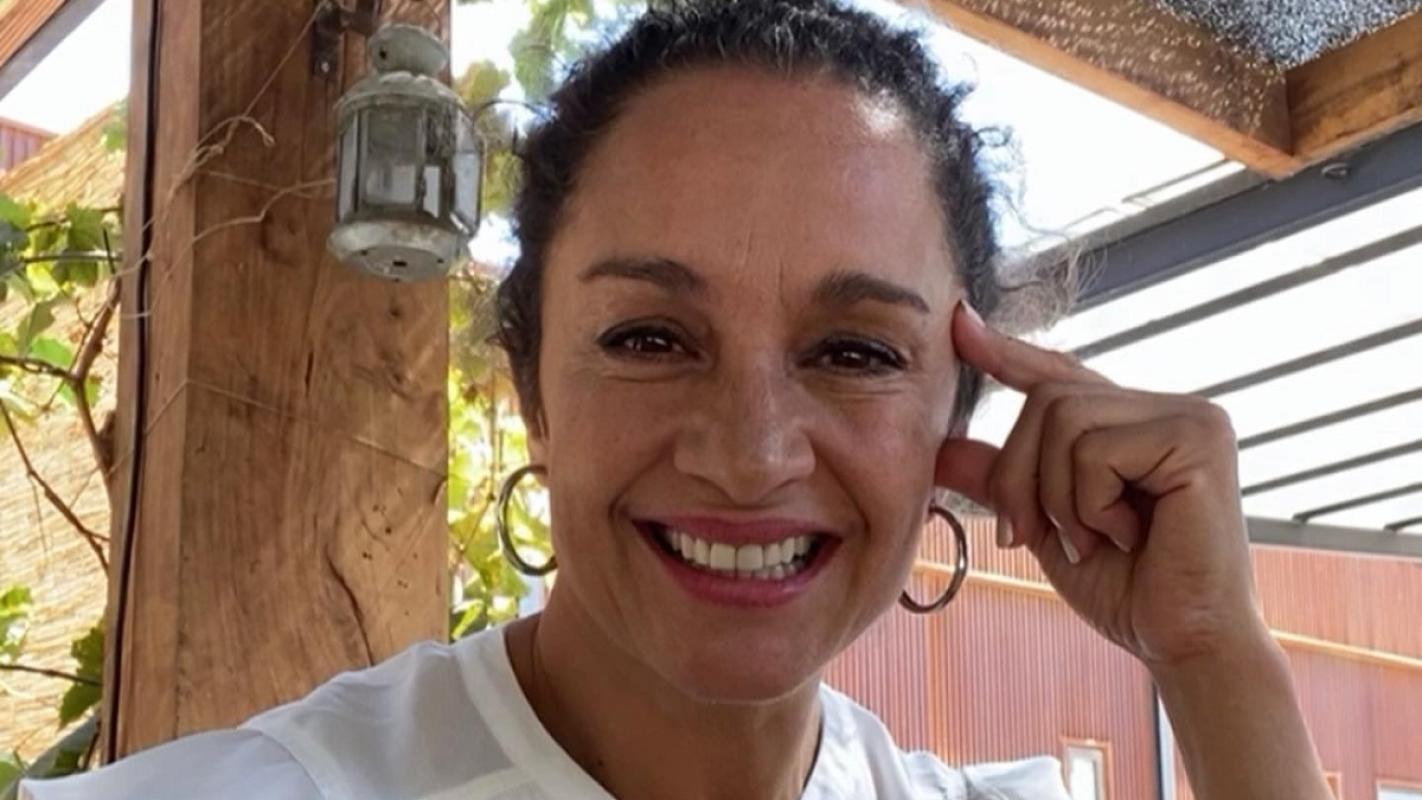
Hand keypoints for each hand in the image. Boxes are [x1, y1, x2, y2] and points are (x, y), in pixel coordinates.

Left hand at [934, 301, 1270, 666]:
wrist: (1182, 643)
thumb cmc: (1127, 589)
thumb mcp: (1046, 526)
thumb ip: (1003, 481)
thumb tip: (942, 448)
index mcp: (1133, 421)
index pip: (1059, 375)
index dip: (1006, 353)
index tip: (958, 323)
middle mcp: (1166, 406)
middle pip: (1045, 401)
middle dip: (1021, 477)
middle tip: (1038, 536)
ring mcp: (1189, 416)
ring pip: (1063, 421)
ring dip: (1057, 498)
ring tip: (1094, 538)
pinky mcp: (1199, 436)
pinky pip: (1095, 451)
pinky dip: (1091, 505)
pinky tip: (1129, 536)